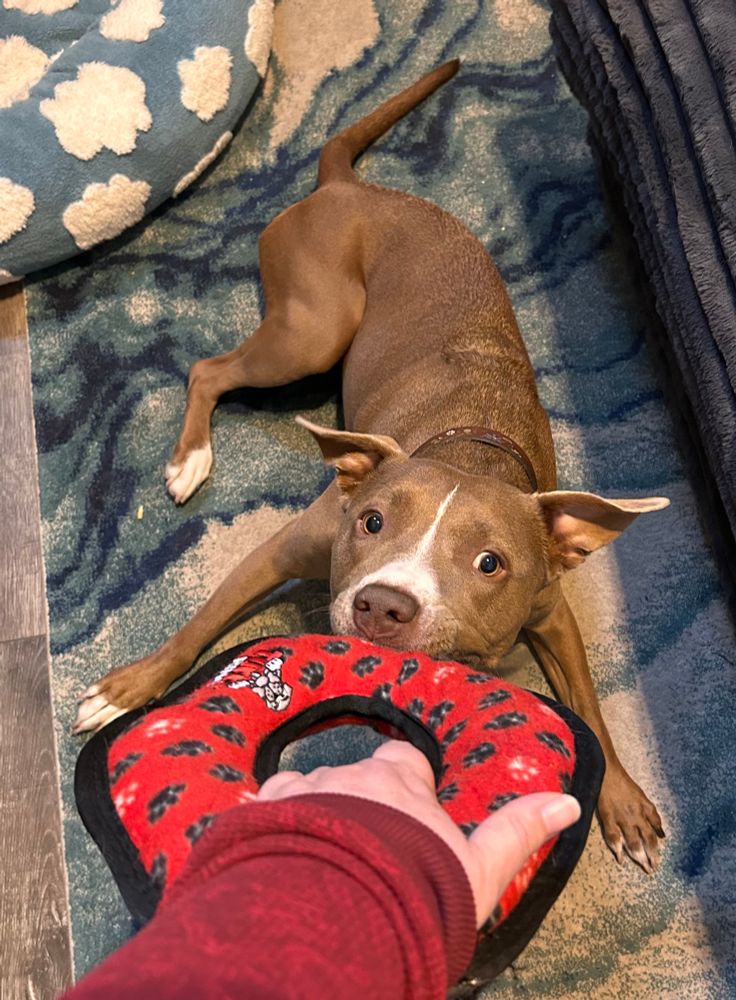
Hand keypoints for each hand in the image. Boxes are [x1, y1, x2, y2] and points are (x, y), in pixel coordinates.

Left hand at [258, 740, 580, 925]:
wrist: (344, 915)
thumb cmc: (418, 893)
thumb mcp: (480, 870)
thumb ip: (519, 831)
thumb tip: (568, 802)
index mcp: (401, 785)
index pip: (404, 762)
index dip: (406, 782)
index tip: (407, 808)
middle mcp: (350, 776)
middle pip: (354, 775)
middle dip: (356, 802)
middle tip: (362, 849)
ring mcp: (303, 792)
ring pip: (306, 791)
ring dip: (311, 815)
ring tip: (315, 863)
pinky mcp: (262, 815)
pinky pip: (262, 808)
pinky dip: (268, 825)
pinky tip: (269, 855)